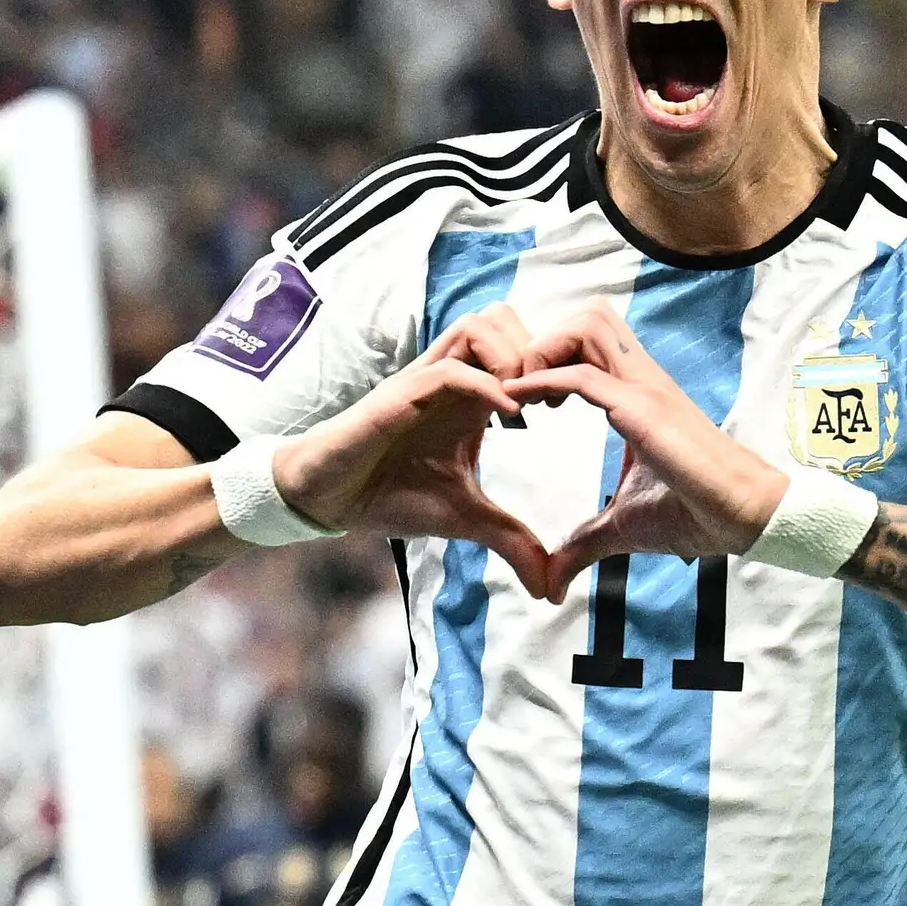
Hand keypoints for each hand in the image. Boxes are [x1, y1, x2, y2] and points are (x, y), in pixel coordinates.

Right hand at [271, 306, 550, 589]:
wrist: (331, 498)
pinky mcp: (400, 393)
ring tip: (531, 403)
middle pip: (506, 317)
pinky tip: (509, 418)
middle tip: (556, 397)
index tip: (575, 406)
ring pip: (480, 324)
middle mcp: (452, 378)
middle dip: (540, 347)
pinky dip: (484, 384)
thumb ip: (510, 540)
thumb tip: (550, 588)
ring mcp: (426, 380)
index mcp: (472, 397)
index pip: (521, 346)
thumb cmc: (391, 495)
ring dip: (514, 356)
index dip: (554, 364)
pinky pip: (449, 368)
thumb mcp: (465, 519)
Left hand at [506, 303, 788, 587]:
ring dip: (543, 350)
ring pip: (586, 327)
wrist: (741, 517)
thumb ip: (584, 543)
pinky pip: (582, 376)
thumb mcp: (622, 528)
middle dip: (544, 340)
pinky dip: (540, 380)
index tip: (522, 399)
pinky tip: (513, 401)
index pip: (590, 346)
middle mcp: (642, 380)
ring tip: (521, 391)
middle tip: (521, 387)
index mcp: (638, 396)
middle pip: (587, 317)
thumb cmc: (694, 515)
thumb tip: (552, 581)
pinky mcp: (643, 408)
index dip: (550, 359)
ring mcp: (645, 388)